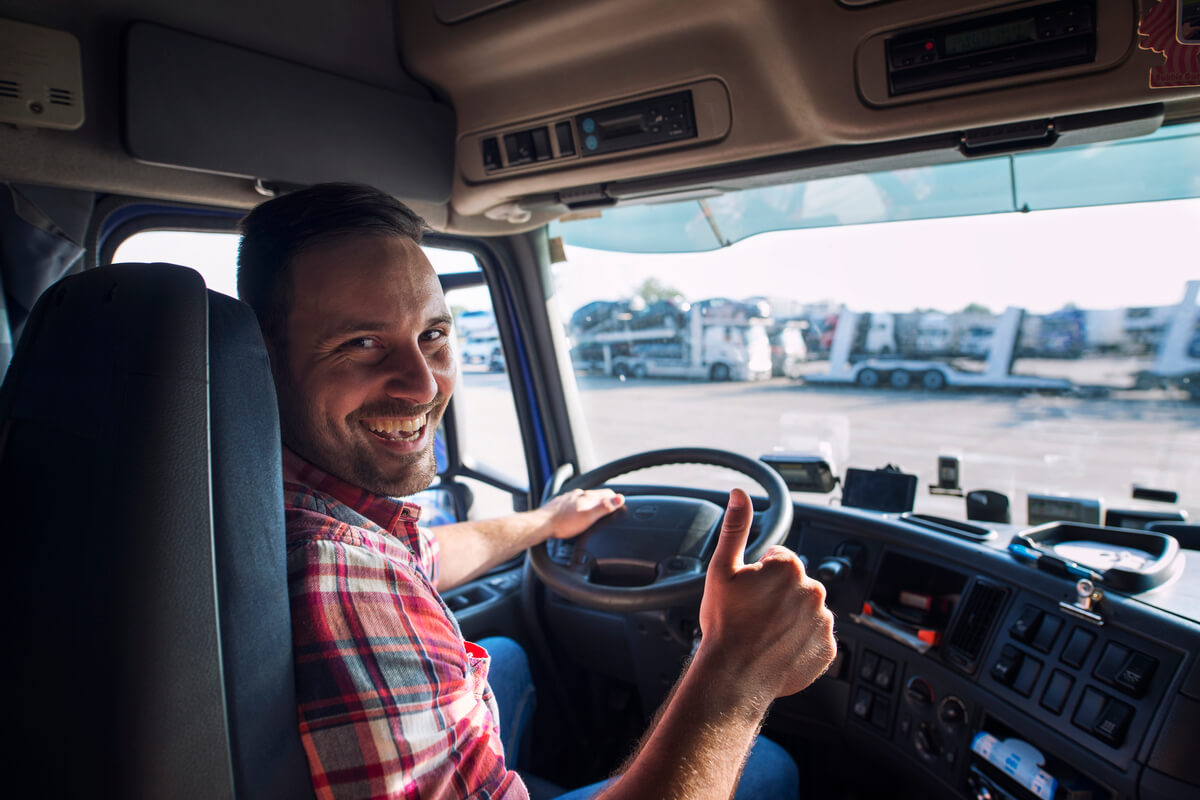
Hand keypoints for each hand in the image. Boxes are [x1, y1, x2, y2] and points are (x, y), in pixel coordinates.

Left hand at [539, 488, 624, 539]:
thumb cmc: (564, 523)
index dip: (615, 498)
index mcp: (586, 497)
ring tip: (594, 508)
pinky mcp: (559, 505)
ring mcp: (567, 499)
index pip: (606, 493)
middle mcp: (577, 495)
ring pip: (582, 498)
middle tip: (610, 504)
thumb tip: (620, 498)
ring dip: (590, 502)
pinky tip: (576, 512)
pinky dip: (578, 507)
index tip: (620, 502)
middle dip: (603, 499)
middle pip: (595, 495)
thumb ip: (605, 507)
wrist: (542, 524)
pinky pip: (572, 503)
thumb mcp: (589, 516)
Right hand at [697, 488, 836, 699]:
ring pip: (806, 610)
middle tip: (753, 614)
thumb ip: (736, 527)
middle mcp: (814, 590)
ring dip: (790, 617)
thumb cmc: (725, 623)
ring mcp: (823, 621)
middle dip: (777, 594)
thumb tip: (740, 494)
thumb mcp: (722, 569)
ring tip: (764, 633)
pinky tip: (778, 647)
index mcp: (790, 567)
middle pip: (794, 584)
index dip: (759, 574)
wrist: (734, 675)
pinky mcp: (828, 648)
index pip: (779, 559)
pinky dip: (801, 641)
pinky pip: (815, 637)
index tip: (747, 593)